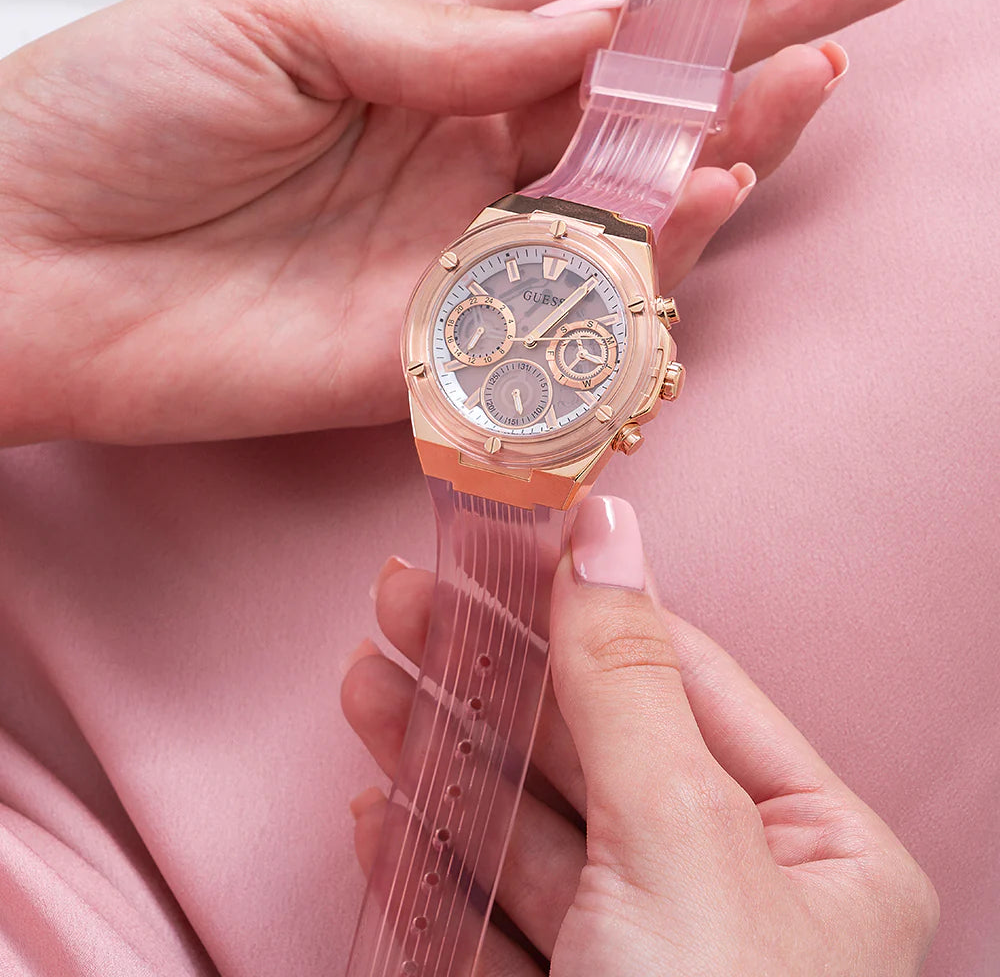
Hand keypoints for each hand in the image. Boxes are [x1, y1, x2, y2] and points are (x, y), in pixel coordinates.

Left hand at [0, 0, 930, 444]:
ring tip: (812, 66)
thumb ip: (443, 31)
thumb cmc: (110, 117)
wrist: (16, 261)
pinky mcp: (440, 337)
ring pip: (631, 185)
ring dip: (731, 126)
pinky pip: (569, 295)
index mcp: (426, 41)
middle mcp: (465, 139)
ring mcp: (461, 241)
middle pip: (646, 75)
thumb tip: (590, 22)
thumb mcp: (275, 17)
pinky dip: (650, 243)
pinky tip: (712, 181)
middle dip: (767, 15)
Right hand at [342, 497, 938, 975]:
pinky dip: (433, 862)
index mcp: (817, 847)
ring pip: (531, 827)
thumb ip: (626, 680)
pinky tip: (382, 808)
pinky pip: (494, 918)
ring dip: (441, 752)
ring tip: (366, 681)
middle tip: (400, 599)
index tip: (500, 541)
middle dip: (488, 672)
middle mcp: (739, 897)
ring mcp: (647, 962)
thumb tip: (608, 527)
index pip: (683, 680)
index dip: (584, 605)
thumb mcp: (678, 839)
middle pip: (591, 747)